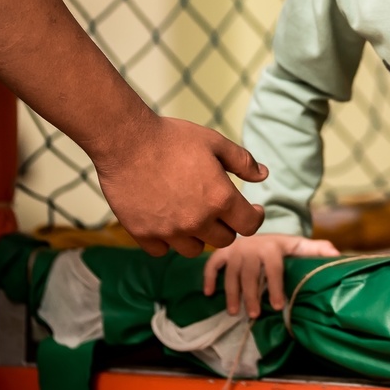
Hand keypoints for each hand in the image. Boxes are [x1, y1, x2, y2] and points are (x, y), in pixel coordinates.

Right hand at [91, 115, 269, 257]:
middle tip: (218, 209)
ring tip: (192, 216)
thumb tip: (263, 175)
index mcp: (220, 199)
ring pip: (194, 249)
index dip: (255, 217)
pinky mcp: (143, 234)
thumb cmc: (172, 138)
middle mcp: (197, 221)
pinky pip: (162, 250)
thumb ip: (243, 161)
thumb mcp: (215, 142)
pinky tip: (166, 221)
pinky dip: (167, 240)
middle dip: (226, 225)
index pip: (250, 226)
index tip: (252, 209)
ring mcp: (169, 231)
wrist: (126, 141)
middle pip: (224, 240)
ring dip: (198, 236)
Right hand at [203, 233, 339, 317]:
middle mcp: (252, 247)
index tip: (278, 307)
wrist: (256, 230)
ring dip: (231, 294)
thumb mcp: (298, 245)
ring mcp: (235, 250)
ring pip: (231, 274)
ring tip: (234, 313)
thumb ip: (316, 250)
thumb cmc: (280, 245)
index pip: (274, 269)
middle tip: (254, 315)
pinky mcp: (222, 253)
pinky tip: (208, 294)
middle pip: (250, 275)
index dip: (276, 287)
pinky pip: (212, 265)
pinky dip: (208, 278)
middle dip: (252, 296)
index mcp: (272, 247)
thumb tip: (337, 255)